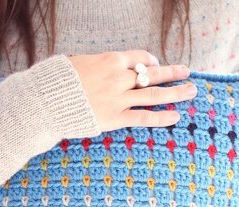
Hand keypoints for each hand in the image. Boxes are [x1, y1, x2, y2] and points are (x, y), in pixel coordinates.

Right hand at [68, 49, 196, 131]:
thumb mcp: (75, 63)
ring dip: (175, 92)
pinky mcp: (116, 118)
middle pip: (151, 73)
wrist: (47, 102)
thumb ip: (93, 64)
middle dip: (171, 72)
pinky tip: (176, 116)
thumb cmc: (57, 82)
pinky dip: (161, 117)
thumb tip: (97, 65)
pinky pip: (144, 117)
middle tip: (186, 72)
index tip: (156, 63)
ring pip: (154, 94)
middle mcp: (119, 77)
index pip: (138, 57)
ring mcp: (119, 98)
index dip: (150, 60)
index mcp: (109, 60)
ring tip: (191, 91)